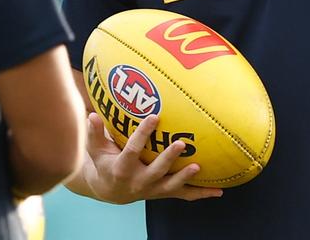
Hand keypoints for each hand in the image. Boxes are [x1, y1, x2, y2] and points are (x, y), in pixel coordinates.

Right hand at [79, 113, 223, 203]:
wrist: (110, 191)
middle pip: (155, 171)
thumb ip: (95, 132)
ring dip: (185, 177)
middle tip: (181, 143)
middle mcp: (138, 182)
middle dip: (168, 158)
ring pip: (171, 186)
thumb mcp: (95, 149)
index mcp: (122, 169)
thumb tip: (91, 115)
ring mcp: (152, 190)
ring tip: (198, 167)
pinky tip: (218, 191)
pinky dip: (200, 193)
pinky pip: (183, 195)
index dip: (143, 134)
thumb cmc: (104, 163)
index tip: (154, 117)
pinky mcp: (163, 193)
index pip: (132, 150)